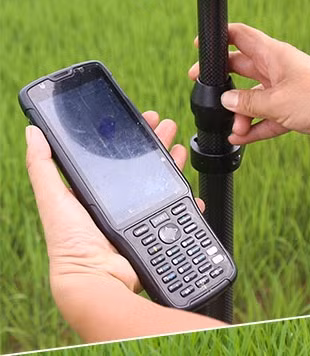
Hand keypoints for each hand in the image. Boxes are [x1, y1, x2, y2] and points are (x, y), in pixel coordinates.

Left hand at [25, 113, 220, 338]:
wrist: (97, 279)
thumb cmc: (70, 243)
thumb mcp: (53, 199)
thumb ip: (43, 166)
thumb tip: (32, 132)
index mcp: (93, 193)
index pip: (114, 157)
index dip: (128, 135)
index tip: (143, 117)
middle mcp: (117, 203)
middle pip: (141, 165)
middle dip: (155, 142)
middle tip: (167, 125)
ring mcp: (138, 217)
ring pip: (161, 183)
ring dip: (172, 163)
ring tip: (180, 147)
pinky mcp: (156, 231)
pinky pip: (176, 211)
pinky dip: (187, 200)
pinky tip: (192, 190)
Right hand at [189, 23, 309, 145]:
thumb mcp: (277, 101)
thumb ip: (247, 102)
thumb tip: (225, 99)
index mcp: (274, 55)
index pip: (241, 36)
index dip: (219, 37)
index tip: (199, 45)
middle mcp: (279, 69)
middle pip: (242, 68)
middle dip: (222, 79)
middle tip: (202, 90)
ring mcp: (288, 89)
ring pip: (253, 97)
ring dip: (240, 113)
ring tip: (234, 130)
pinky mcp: (296, 109)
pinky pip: (268, 117)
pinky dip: (256, 127)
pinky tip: (243, 139)